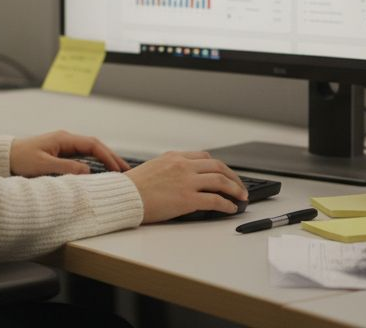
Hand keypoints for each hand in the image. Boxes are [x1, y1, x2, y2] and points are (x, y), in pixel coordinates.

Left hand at [9, 130, 130, 177]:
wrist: (5, 156)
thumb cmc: (21, 159)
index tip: (118, 169)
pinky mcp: (60, 152)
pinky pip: (83, 156)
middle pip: (95, 146)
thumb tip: (88, 172)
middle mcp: (66, 139)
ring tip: (119, 172)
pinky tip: (101, 172)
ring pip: (90, 151)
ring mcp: (64, 145)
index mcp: (64, 139)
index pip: (93, 145)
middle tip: (126, 171)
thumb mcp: (43, 166)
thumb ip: (66, 168)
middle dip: (111, 157)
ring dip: (104, 160)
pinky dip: (95, 162)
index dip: (107, 156)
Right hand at [125, 151, 248, 223]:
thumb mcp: (152, 168)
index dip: (219, 166)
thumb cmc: (132, 187)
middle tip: (240, 186)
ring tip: (242, 197)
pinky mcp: (188, 199)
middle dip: (233, 177)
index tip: (225, 173)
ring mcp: (187, 181)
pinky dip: (227, 204)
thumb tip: (181, 179)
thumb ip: (169, 169)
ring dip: (235, 189)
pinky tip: (231, 208)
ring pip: (221, 180)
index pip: (204, 157)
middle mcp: (183, 165)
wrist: (123, 197)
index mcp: (174, 157)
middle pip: (218, 166)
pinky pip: (215, 200)